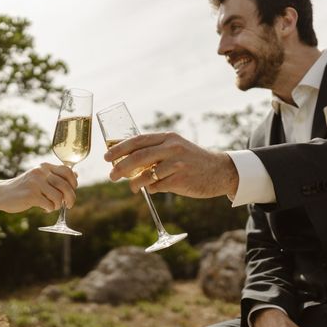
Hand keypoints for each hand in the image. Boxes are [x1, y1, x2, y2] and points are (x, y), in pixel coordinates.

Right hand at [0, 162, 77, 212]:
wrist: (2, 193)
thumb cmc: (24, 187)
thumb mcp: (40, 178)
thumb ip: (56, 176)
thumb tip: (75, 175)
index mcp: (44, 167)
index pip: (67, 171)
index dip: (73, 182)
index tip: (72, 190)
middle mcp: (40, 172)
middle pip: (65, 186)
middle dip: (71, 198)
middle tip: (69, 205)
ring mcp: (35, 183)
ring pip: (58, 197)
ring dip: (57, 205)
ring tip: (50, 206)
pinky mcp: (31, 195)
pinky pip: (49, 205)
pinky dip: (49, 209)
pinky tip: (43, 208)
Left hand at [104, 132, 237, 198]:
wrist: (220, 171)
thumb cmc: (192, 161)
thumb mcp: (175, 148)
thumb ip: (155, 150)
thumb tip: (127, 160)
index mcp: (168, 137)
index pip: (138, 140)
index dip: (119, 148)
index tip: (107, 157)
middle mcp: (172, 148)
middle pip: (138, 157)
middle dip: (120, 168)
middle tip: (111, 176)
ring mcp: (177, 164)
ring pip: (146, 175)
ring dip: (134, 183)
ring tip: (132, 187)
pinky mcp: (181, 180)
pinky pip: (157, 186)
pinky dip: (152, 189)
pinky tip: (154, 189)